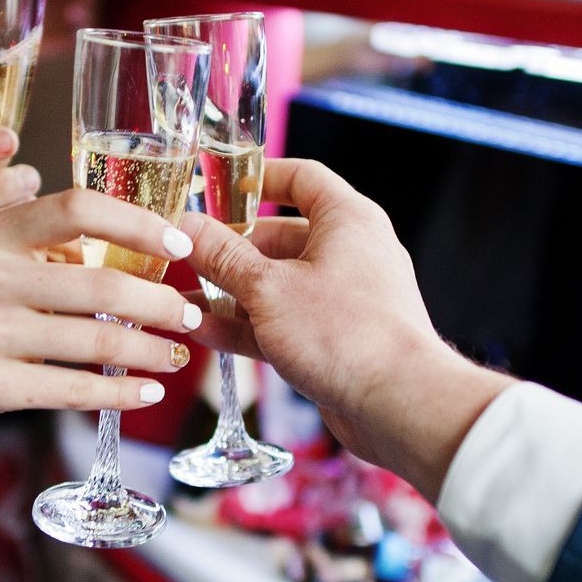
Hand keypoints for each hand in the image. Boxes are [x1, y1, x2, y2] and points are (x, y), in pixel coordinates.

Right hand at [0, 189, 200, 417]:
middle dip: (162, 304)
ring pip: (97, 344)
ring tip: (175, 354)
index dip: (138, 223)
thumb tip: (142, 253)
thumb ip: (54, 246)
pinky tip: (146, 390)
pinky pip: (74, 392)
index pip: (79, 209)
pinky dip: (121, 393)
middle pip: (103, 287)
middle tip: (190, 314)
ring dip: (150, 351)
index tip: (180, 243)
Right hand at [180, 159, 513, 497]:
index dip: (257, 178)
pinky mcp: (334, 339)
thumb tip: (189, 228)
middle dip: (230, 248)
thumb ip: (224, 257)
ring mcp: (342, 299)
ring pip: (277, 285)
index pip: (301, 178)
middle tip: (186, 254)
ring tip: (182, 298)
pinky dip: (247, 325)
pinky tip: (204, 332)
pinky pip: (282, 322)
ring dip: (231, 292)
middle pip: (279, 237)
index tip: (217, 187)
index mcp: (346, 220)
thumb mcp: (269, 289)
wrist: (399, 404)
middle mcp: (349, 253)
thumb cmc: (347, 334)